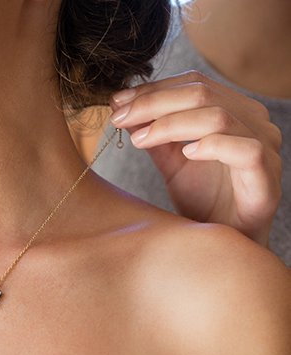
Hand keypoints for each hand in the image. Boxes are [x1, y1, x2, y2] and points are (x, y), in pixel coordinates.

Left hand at [110, 71, 282, 247]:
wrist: (224, 242)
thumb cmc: (203, 202)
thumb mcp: (171, 164)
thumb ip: (154, 136)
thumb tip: (122, 109)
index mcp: (232, 111)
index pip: (193, 84)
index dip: (152, 90)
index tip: (116, 103)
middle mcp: (252, 122)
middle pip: (202, 93)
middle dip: (153, 103)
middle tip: (119, 118)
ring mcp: (263, 147)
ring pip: (218, 117)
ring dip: (171, 124)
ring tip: (139, 139)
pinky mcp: (266, 176)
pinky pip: (245, 150)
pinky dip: (213, 146)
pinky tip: (186, 154)